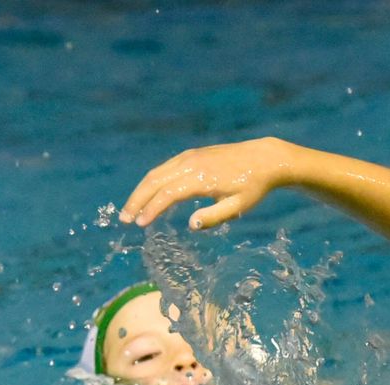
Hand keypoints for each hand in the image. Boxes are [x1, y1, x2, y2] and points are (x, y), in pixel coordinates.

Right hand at [120, 137, 291, 229]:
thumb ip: (215, 217)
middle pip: (155, 181)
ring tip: (130, 210)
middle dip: (137, 200)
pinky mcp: (191, 154)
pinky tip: (147, 195)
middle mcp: (192, 164)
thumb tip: (191, 225)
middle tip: (125, 219)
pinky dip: (152, 181)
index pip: (169, 194)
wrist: (264, 158)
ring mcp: (190, 157)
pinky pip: (165, 168)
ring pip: (157, 173)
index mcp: (202, 178)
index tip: (140, 224)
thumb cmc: (253, 186)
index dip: (152, 209)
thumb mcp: (239, 206)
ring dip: (141, 191)